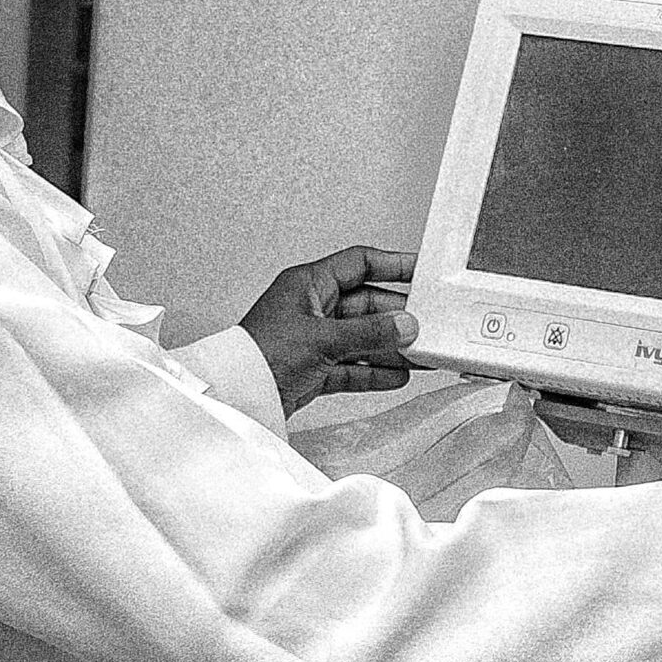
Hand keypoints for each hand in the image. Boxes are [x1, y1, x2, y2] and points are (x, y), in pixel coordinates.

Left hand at [240, 246, 418, 416]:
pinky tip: (396, 376)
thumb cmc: (258, 356)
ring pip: (362, 338)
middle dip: (396, 317)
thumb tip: (404, 326)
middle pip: (366, 304)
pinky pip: (353, 365)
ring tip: (419, 355)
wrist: (235, 397)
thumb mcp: (322, 339)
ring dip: (390, 348)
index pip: (359, 264)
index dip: (392, 265)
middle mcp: (312, 308)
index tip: (421, 270)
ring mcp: (314, 339)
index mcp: (309, 284)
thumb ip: (369, 333)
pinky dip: (375, 371)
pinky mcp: (314, 369)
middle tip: (426, 325)